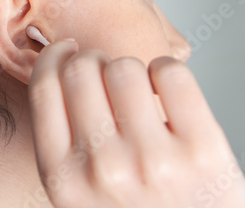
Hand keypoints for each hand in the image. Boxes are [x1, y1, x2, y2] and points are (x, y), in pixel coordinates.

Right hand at [27, 40, 244, 207]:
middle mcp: (102, 168)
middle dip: (92, 59)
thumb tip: (63, 68)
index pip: (43, 88)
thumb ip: (63, 144)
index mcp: (62, 178)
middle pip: (81, 69)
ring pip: (124, 67)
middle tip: (104, 71)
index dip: (53, 57)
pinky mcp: (201, 149)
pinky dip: (165, 70)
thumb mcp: (78, 195)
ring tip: (138, 89)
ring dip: (129, 69)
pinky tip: (164, 90)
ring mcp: (152, 159)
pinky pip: (170, 73)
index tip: (65, 50)